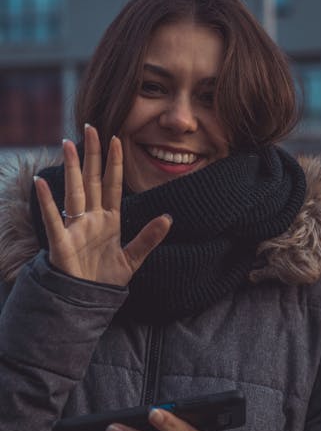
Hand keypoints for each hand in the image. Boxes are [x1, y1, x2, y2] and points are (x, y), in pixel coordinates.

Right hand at [33, 124, 170, 284]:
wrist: (87, 303)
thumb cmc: (105, 280)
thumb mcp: (133, 259)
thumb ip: (149, 238)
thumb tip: (169, 218)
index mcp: (109, 220)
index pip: (113, 184)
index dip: (115, 163)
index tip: (117, 139)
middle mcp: (91, 218)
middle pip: (92, 179)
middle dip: (92, 154)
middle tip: (91, 127)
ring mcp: (75, 228)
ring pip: (74, 191)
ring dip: (71, 168)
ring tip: (67, 144)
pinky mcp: (61, 242)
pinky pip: (54, 218)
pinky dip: (49, 201)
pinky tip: (42, 182)